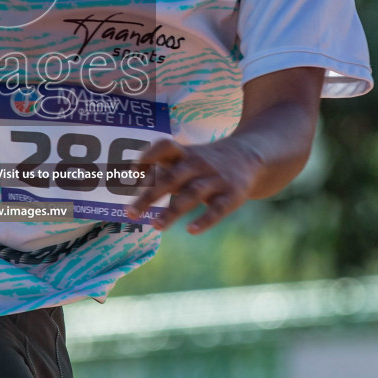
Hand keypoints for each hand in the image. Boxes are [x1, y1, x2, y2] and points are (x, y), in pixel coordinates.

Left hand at [125, 136, 263, 233]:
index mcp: (184, 153)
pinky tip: (191, 231)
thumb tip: (125, 180)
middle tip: (130, 213)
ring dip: (173, 211)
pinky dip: (205, 219)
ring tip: (155, 226)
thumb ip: (158, 167)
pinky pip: (218, 209)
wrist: (252, 155)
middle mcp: (198, 164)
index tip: (131, 173)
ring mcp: (216, 179)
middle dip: (149, 195)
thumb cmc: (205, 161)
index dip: (147, 157)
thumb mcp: (185, 156)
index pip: (164, 147)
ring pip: (192, 194)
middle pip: (172, 177)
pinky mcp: (233, 194)